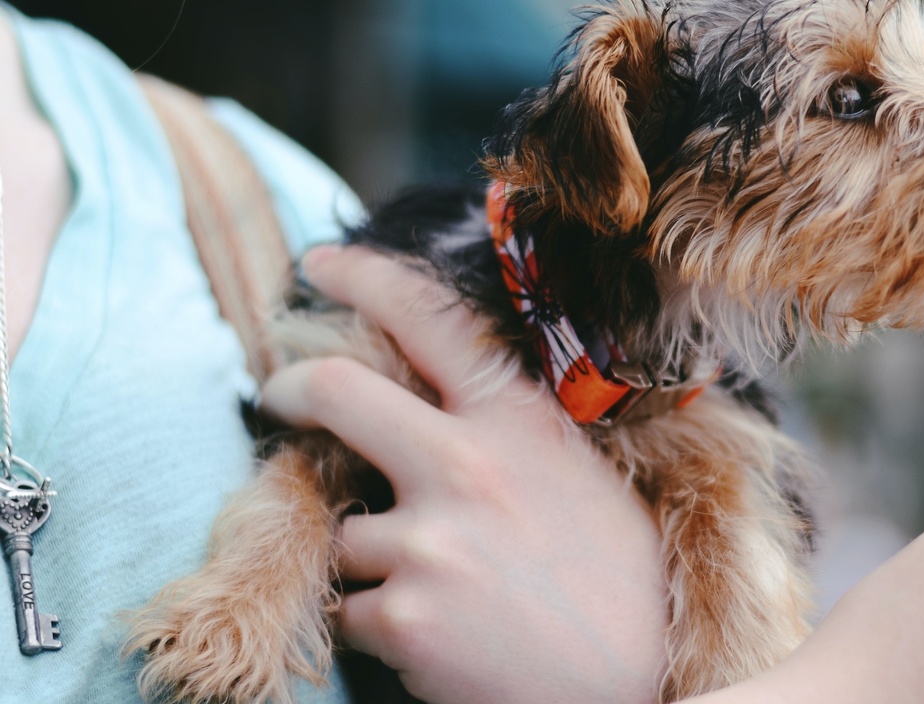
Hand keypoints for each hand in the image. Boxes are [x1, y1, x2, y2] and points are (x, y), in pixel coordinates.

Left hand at [261, 245, 666, 703]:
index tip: (318, 266)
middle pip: (336, 391)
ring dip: (369, 560)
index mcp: (519, 421)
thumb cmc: (624, 581)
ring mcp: (430, 539)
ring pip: (342, 530)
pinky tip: (440, 638)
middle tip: (275, 394)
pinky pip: (348, 610)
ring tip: (442, 592)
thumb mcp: (582, 476)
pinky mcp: (403, 613)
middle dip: (289, 388)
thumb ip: (510, 435)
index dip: (362, 278)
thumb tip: (436, 411)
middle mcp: (467, 463)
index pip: (429, 319)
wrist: (642, 682)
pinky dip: (376, 626)